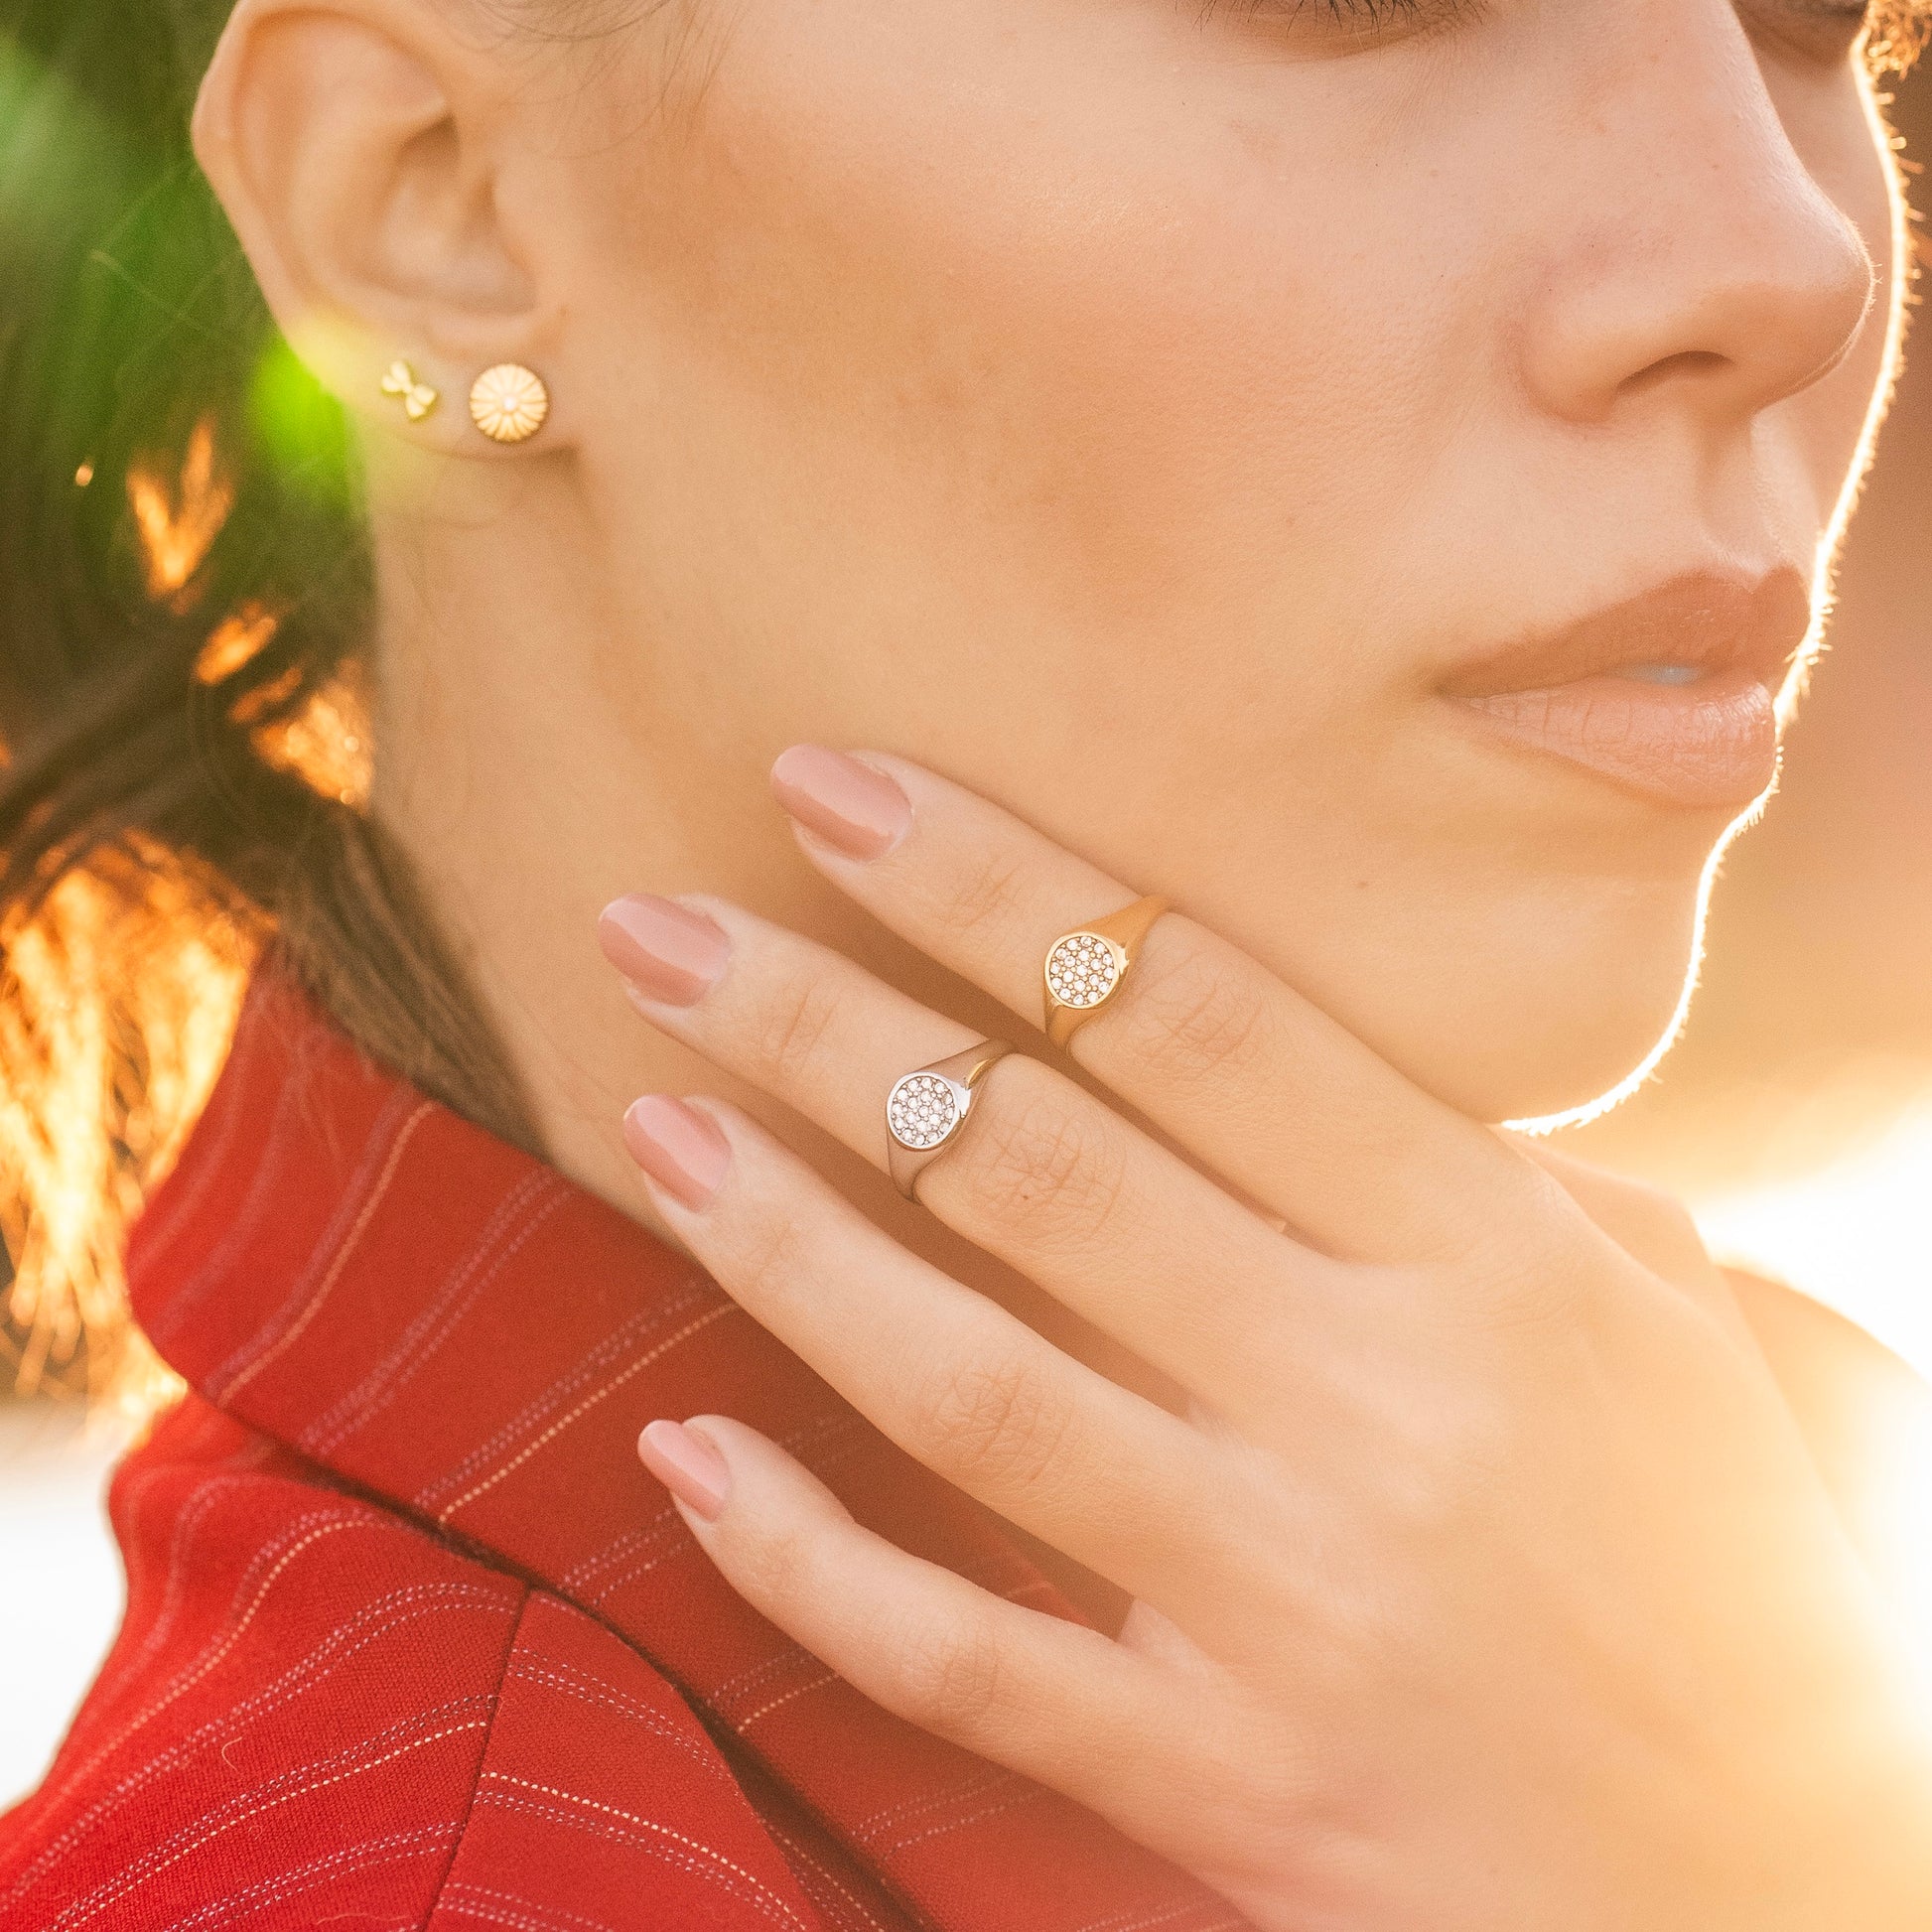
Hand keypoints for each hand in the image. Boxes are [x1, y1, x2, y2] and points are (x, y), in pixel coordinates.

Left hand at [599, 749, 1931, 1930]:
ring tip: (647, 1116)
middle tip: (653, 927)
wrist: (1772, 1888)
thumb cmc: (1720, 1560)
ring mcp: (1281, 1597)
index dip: (991, 882)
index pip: (1194, 1014)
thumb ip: (1495, 1176)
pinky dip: (802, 1555)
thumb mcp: (1674, 1320)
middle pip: (1039, 1163)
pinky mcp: (1215, 1773)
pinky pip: (963, 1659)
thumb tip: (1308, 1070)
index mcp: (1488, 1257)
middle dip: (820, 1018)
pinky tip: (678, 1447)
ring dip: (780, 1238)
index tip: (832, 788)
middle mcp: (1372, 1403)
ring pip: (969, 1386)